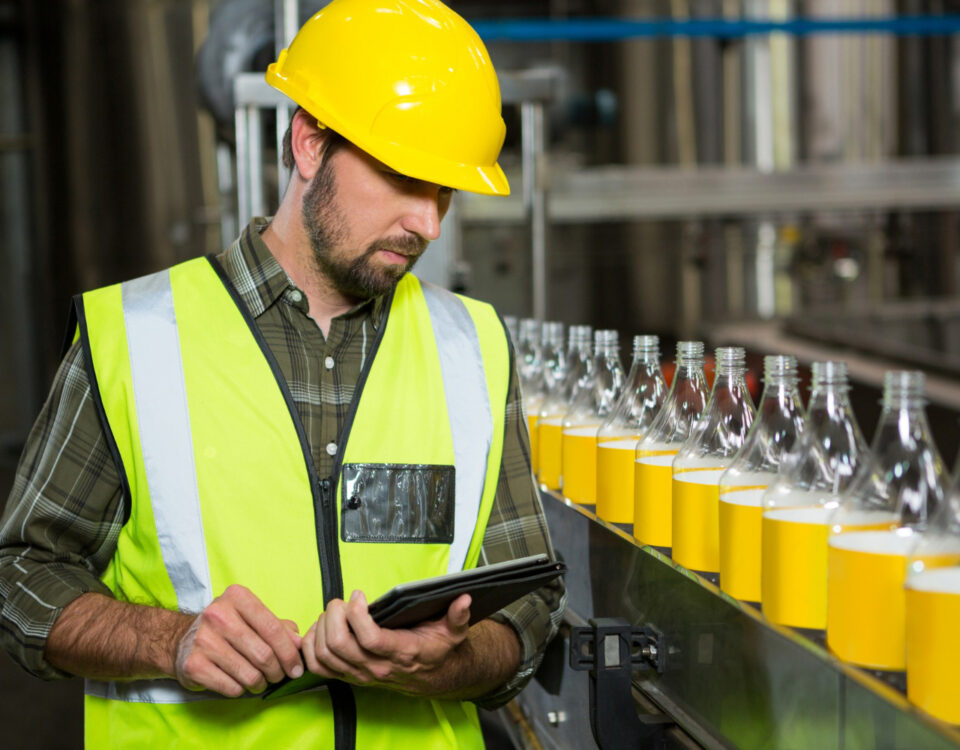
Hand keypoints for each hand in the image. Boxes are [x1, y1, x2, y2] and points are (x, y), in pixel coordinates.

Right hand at [174, 584, 303, 696]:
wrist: (180, 639)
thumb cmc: (225, 627)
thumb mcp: (252, 617)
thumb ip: (279, 627)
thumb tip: (299, 643)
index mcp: (237, 597)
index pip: (273, 628)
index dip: (290, 652)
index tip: (297, 668)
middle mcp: (218, 615)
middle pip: (263, 654)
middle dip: (278, 671)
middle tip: (279, 676)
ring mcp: (203, 640)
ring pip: (249, 675)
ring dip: (261, 683)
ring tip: (260, 681)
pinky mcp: (193, 665)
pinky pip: (232, 687)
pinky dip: (242, 690)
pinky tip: (239, 683)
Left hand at [301, 591, 471, 694]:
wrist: (431, 677)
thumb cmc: (436, 650)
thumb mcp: (453, 631)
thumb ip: (458, 616)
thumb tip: (464, 600)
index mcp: (400, 653)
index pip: (368, 638)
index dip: (357, 614)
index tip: (359, 595)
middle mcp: (376, 667)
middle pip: (338, 645)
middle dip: (334, 615)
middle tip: (342, 601)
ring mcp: (359, 673)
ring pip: (324, 654)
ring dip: (321, 627)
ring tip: (334, 611)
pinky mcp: (347, 675)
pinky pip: (317, 665)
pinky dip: (311, 645)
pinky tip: (321, 628)